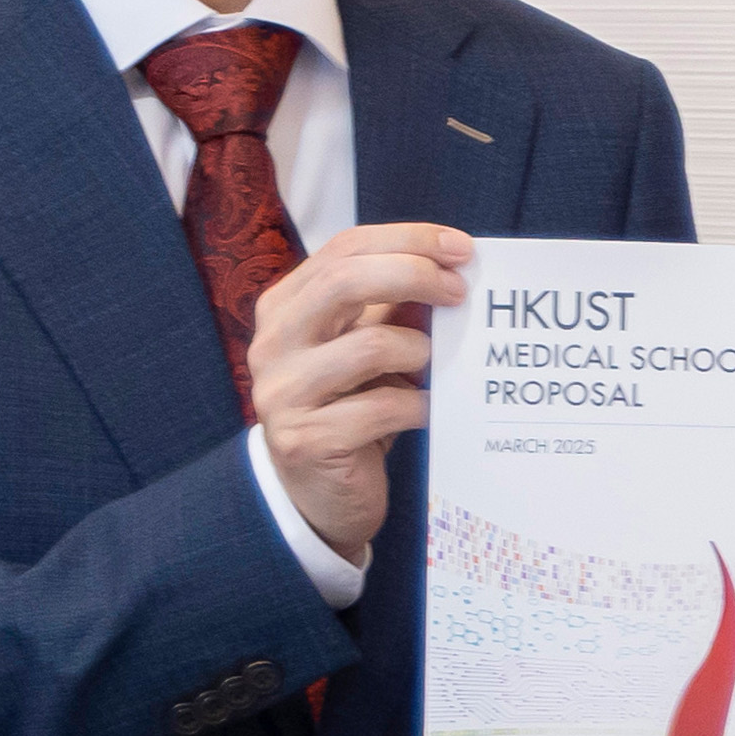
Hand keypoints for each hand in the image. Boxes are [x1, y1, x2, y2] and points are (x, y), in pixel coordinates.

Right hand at [249, 222, 473, 558]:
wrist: (314, 495)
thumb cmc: (350, 407)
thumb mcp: (366, 348)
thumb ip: (393, 306)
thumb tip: (452, 263)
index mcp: (284, 308)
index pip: (344, 249)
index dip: (407, 240)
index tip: (462, 248)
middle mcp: (273, 344)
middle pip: (345, 281)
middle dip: (415, 275)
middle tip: (460, 291)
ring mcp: (282, 394)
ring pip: (371, 345)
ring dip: (422, 352)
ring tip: (436, 367)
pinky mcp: (306, 441)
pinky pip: (384, 407)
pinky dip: (421, 404)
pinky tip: (429, 409)